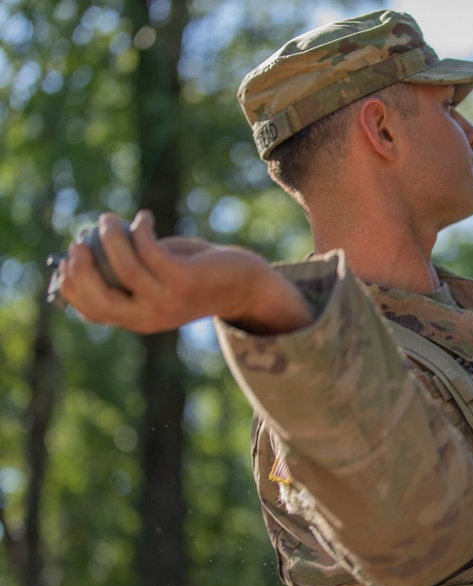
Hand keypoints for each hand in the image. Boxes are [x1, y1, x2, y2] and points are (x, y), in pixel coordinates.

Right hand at [56, 210, 313, 334]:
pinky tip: (144, 218)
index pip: (91, 310)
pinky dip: (140, 229)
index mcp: (138, 320)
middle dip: (82, 265)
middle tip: (81, 238)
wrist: (244, 284)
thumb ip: (126, 269)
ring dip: (111, 237)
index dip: (72, 284)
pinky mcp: (184, 281)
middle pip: (99, 295)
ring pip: (124, 267)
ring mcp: (167, 300)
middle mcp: (150, 316)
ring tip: (109, 219)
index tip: (68, 257)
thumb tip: (88, 243)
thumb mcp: (156, 277)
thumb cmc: (194, 275)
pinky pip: (149, 250)